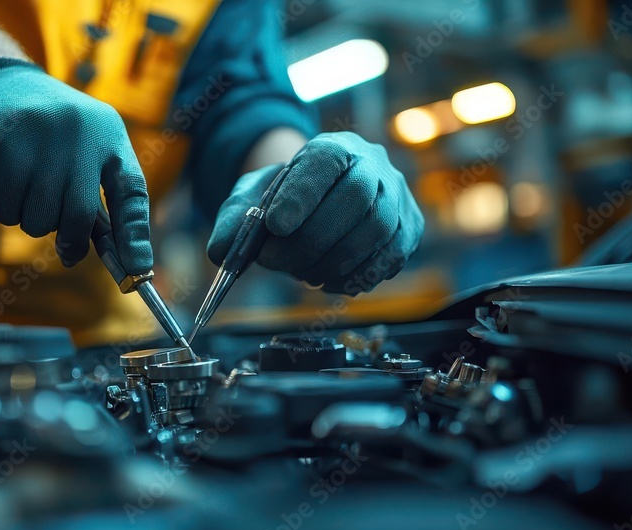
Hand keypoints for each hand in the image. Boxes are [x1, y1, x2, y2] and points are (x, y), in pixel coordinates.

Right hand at [0, 59, 151, 272]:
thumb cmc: (55, 133)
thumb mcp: (91, 151)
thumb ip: (105, 202)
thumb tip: (127, 264)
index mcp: (107, 134)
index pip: (131, 192)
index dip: (134, 237)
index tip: (137, 274)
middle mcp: (73, 129)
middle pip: (74, 217)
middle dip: (67, 239)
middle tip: (57, 232)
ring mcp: (29, 132)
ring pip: (30, 218)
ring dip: (24, 217)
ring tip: (22, 184)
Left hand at [208, 132, 423, 294]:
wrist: (321, 205)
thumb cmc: (286, 200)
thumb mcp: (253, 198)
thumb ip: (235, 220)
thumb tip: (223, 251)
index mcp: (335, 147)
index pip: (326, 161)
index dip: (301, 195)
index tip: (273, 226)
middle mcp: (374, 166)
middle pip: (357, 197)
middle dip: (311, 238)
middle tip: (273, 261)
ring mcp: (398, 198)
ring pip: (377, 230)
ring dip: (332, 261)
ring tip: (300, 272)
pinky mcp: (408, 231)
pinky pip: (390, 259)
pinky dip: (354, 276)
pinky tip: (327, 279)